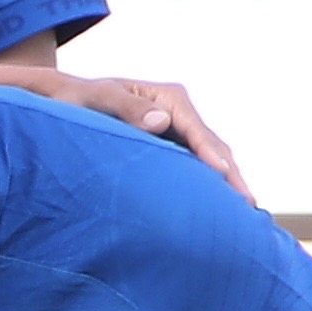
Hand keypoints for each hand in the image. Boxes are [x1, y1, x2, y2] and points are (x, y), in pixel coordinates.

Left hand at [0, 57, 239, 185]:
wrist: (63, 99)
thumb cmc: (75, 99)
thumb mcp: (96, 99)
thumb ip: (125, 108)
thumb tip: (162, 121)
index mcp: (168, 97)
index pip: (196, 129)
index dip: (211, 154)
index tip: (224, 176)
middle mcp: (179, 109)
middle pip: (213, 145)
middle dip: (231, 174)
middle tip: (249, 206)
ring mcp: (178, 126)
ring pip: (211, 156)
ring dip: (228, 181)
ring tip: (245, 213)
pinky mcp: (172, 143)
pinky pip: (198, 163)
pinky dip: (213, 182)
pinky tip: (222, 206)